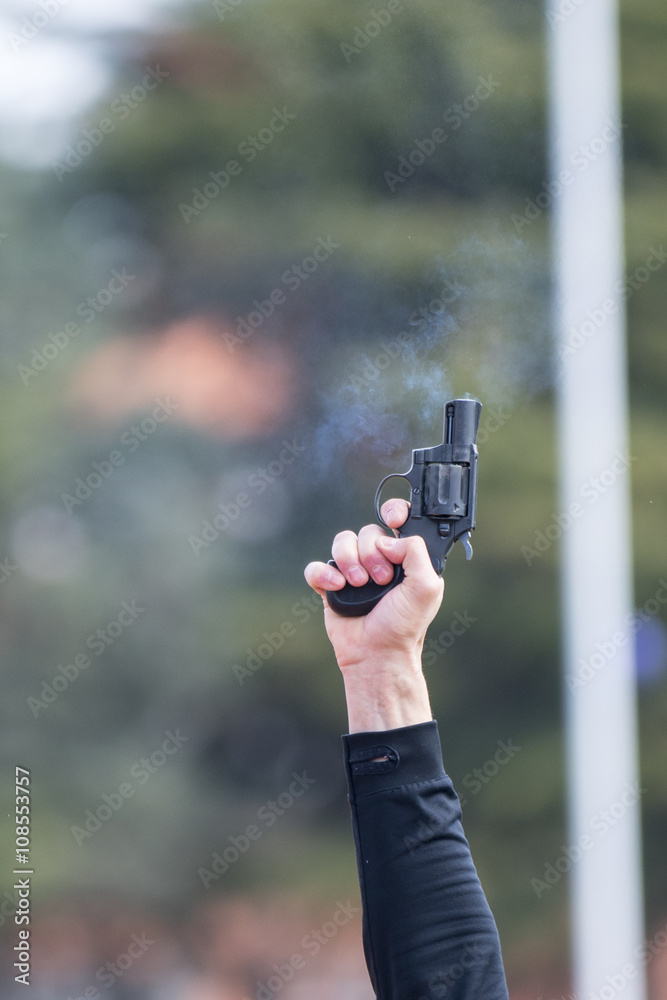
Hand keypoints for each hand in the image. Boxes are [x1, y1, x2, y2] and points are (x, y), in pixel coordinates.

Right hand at [304, 499, 443, 731]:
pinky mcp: (331, 585)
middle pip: (368, 531)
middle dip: (372, 552)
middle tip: (381, 579)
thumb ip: (417, 552)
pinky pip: (318, 566)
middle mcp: (380, 560)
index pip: (399, 519)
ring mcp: (354, 571)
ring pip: (342, 542)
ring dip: (350, 561)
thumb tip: (389, 539)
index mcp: (405, 557)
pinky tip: (337, 587)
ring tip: (360, 585)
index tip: (393, 519)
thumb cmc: (405, 625)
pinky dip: (324, 574)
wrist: (377, 654)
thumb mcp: (427, 587)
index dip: (394, 511)